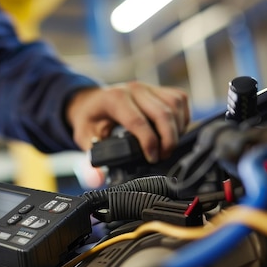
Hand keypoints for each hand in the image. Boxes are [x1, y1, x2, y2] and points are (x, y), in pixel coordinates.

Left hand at [66, 81, 189, 162]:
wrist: (92, 101)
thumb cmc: (90, 119)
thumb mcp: (83, 138)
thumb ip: (89, 160)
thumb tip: (96, 179)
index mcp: (114, 99)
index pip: (138, 121)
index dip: (149, 142)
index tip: (152, 158)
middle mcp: (133, 89)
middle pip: (162, 113)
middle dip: (168, 139)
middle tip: (163, 156)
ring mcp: (148, 87)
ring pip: (175, 105)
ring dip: (177, 129)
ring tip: (167, 146)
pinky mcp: (158, 89)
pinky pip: (179, 100)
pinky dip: (182, 117)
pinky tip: (174, 132)